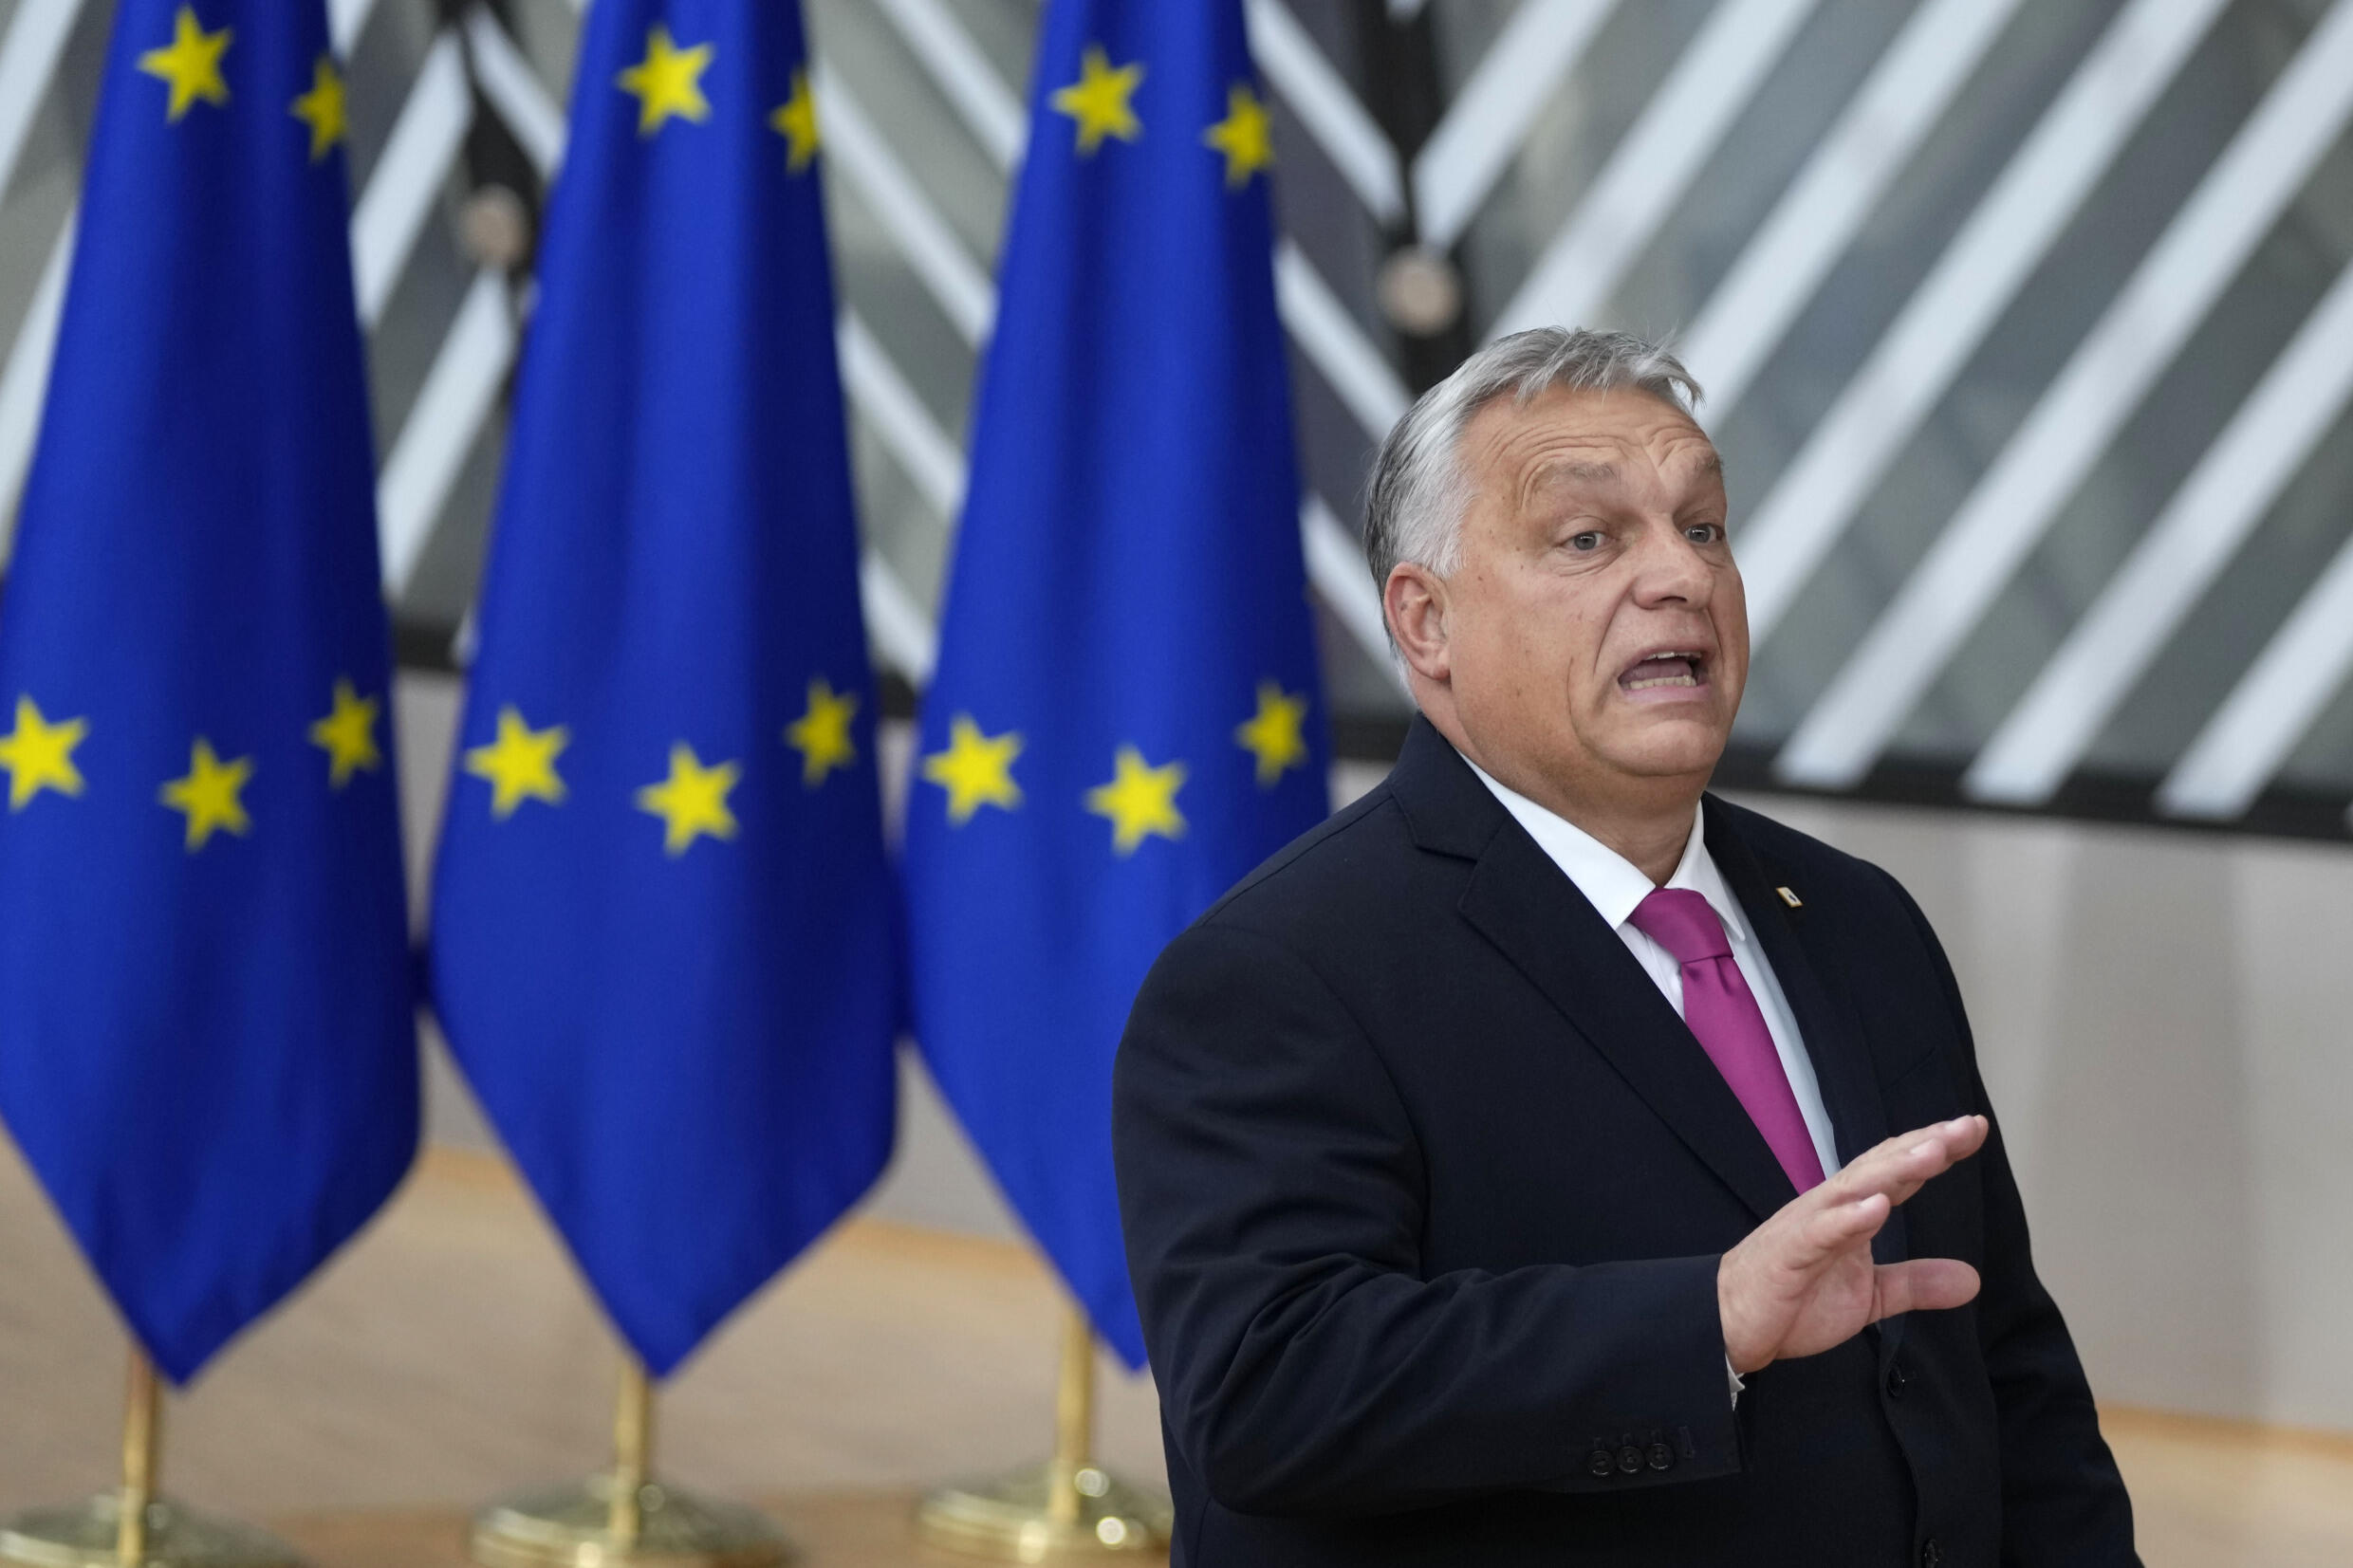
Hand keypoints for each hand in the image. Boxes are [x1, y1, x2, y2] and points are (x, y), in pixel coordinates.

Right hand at [1717, 1116, 1987, 1374]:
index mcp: (1850, 1213)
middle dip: (1924, 1145)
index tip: (1973, 1128)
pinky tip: (1877, 1208)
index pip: (1896, 1171)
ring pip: (1854, 1189)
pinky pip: (1820, 1232)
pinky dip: (1849, 1218)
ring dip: (1894, 1170)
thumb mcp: (1869, 1296)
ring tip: (1933, 1153)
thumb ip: (1916, 1283)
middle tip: (1966, 1126)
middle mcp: (1830, 1207)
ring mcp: (1807, 1227)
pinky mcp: (1788, 1254)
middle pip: (1881, 1167)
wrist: (1730, 1323)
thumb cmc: (1792, 1300)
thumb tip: (1972, 1279)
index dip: (1934, 1148)